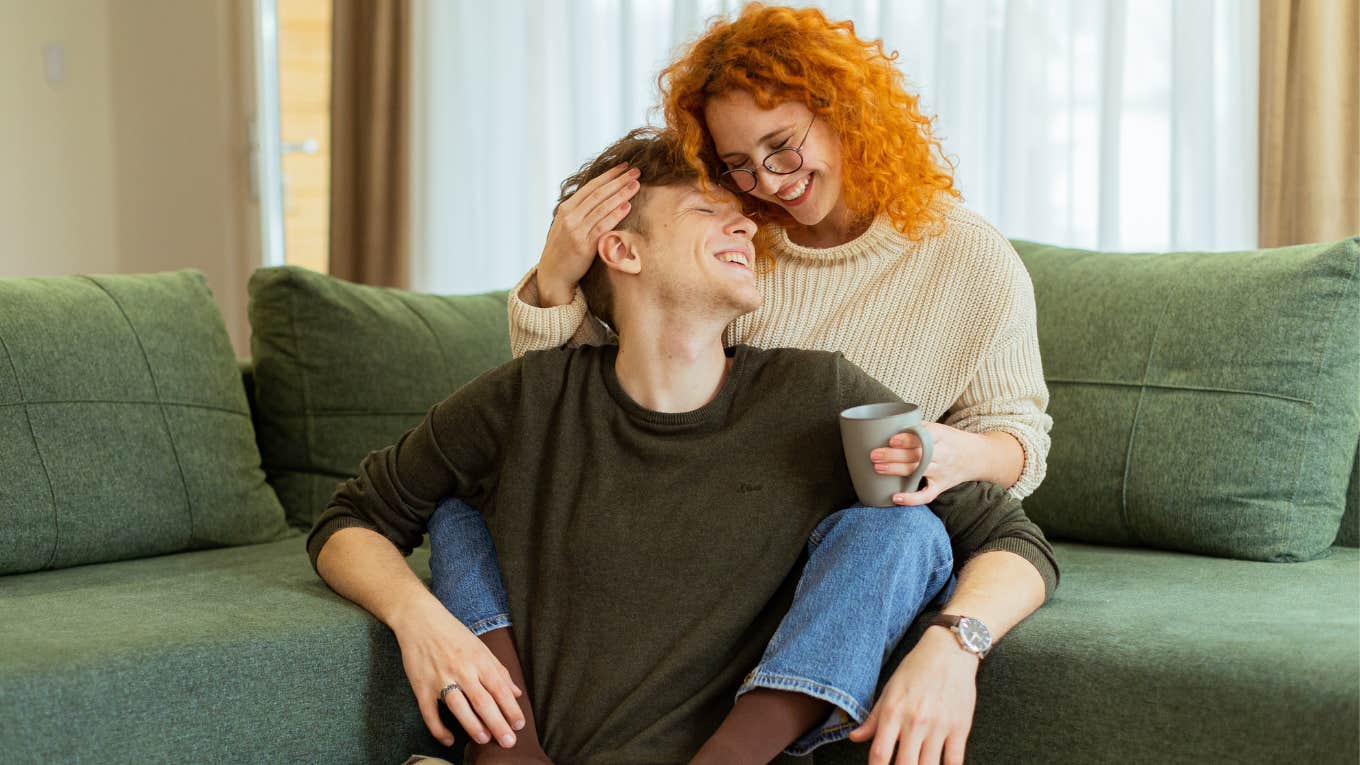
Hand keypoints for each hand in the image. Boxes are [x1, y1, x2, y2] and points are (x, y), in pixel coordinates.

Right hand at [391, 596, 525, 749]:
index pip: (499, 688)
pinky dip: (438, 728)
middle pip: (482, 701)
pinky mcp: (421, 686)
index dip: (511, 708)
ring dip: (472, 725)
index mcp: (479, 659)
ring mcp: (440, 678)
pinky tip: (449, 739)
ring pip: (458, 706)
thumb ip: (499, 671)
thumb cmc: (453, 634)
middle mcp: (461, 669)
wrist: (420, 620)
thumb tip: (517, 693)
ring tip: (484, 739)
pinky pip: (429, 712)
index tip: (519, 725)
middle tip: (508, 742)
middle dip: (497, 723)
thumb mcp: (480, 647)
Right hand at [535, 162, 640, 305]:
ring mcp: (576, 230)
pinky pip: (602, 226)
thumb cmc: (563, 251)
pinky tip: (627, 206)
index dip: (609, 175)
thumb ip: (580, 212)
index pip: (591, 186)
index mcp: (566, 209)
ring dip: (620, 193)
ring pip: (602, 206)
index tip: (624, 166)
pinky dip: (615, 214)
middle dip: (619, 180)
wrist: (553, 275)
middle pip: (598, 193)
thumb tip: (600, 198)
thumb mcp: (566, 226)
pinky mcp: (583, 245)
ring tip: (636, 184)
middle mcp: (570, 216)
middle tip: (636, 170)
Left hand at [847, 627, 978, 764]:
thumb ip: (873, 719)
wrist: (949, 651)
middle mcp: (915, 722)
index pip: (879, 754)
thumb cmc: (916, 669)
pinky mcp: (960, 728)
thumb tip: (855, 738)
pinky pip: (954, 762)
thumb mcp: (889, 690)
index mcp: (893, 713)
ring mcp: (939, 726)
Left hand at [870, 423, 976, 506]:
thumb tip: (888, 425)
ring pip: (918, 472)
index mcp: (942, 436)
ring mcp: (942, 471)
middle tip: (874, 455)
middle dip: (894, 456)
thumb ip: (918, 427)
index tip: (891, 440)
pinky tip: (895, 498)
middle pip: (917, 455)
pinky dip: (912, 499)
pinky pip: (927, 495)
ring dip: (896, 470)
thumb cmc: (951, 440)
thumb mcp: (939, 428)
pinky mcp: (941, 486)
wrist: (978, 457)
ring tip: (878, 468)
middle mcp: (943, 454)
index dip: (907, 439)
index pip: (924, 437)